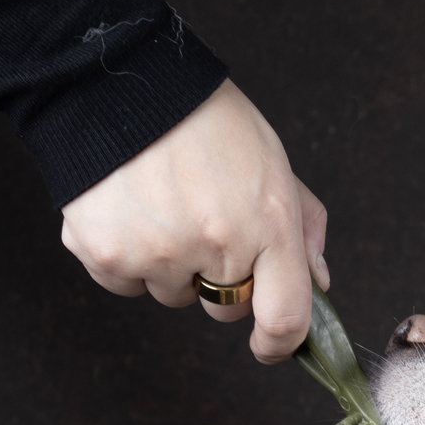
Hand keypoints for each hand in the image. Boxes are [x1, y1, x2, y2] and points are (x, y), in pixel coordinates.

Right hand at [59, 79, 327, 362]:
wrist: (118, 79)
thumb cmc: (202, 119)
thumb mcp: (272, 160)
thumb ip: (302, 226)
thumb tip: (317, 281)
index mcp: (267, 223)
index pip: (285, 318)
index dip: (279, 344)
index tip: (270, 346)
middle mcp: (216, 245)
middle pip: (224, 308)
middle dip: (220, 280)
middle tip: (203, 223)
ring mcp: (158, 254)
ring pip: (173, 295)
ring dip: (171, 266)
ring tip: (161, 204)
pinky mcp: (106, 253)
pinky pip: (125, 284)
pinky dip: (125, 257)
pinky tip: (129, 209)